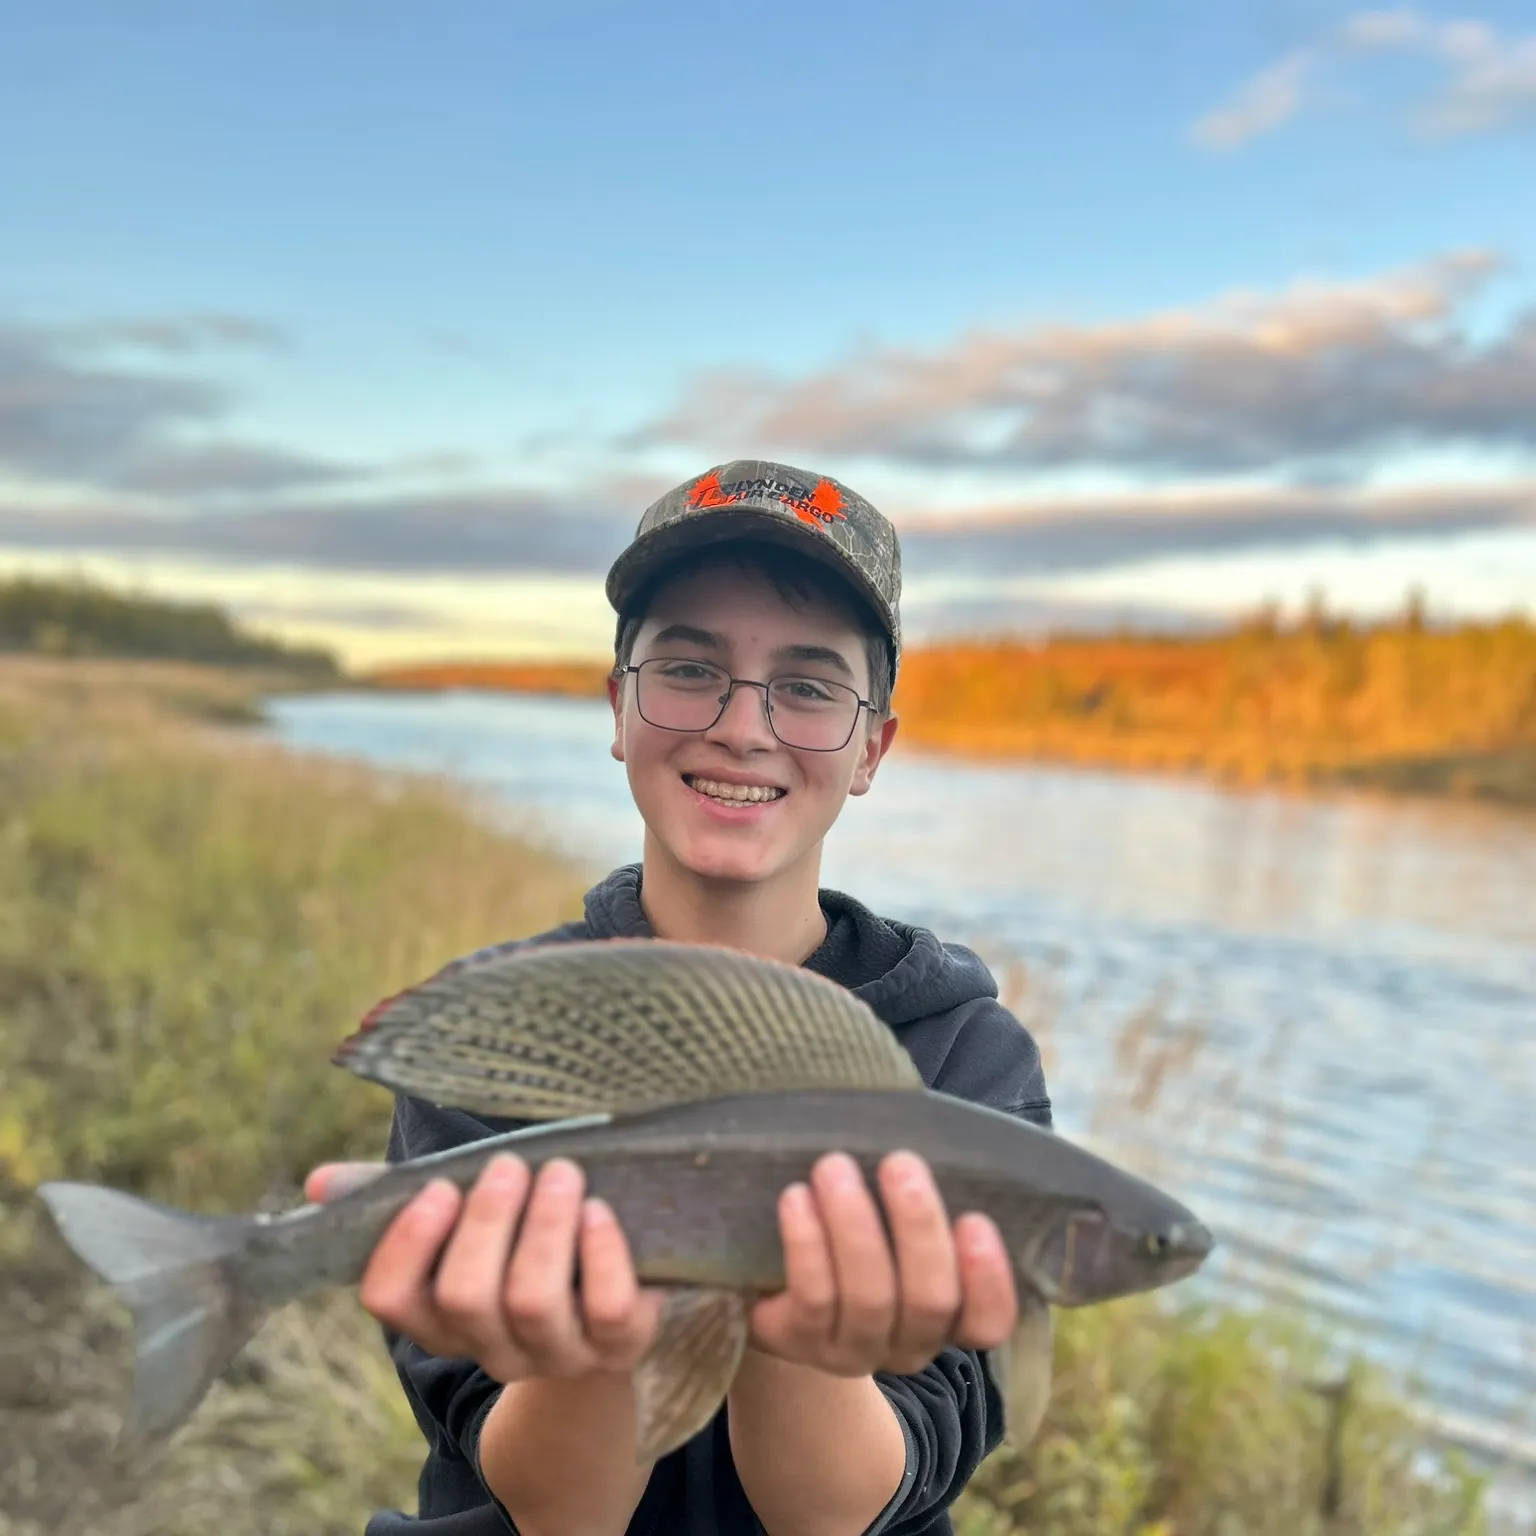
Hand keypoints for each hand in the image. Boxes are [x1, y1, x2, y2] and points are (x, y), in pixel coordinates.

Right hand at [305, 1155, 663, 1383]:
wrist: (609, 1305)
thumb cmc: (520, 1242)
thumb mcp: (465, 1220)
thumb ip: (395, 1197)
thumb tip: (320, 1182)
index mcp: (439, 1317)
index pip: (390, 1299)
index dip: (407, 1243)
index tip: (437, 1187)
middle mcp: (491, 1348)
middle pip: (465, 1296)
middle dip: (487, 1220)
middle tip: (509, 1164)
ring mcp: (556, 1354)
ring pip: (532, 1302)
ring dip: (543, 1226)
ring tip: (561, 1172)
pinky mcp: (621, 1347)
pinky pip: (610, 1312)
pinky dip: (602, 1255)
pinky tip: (600, 1211)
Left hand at [748, 1151, 1016, 1377]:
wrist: (776, 1281)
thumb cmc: (858, 1232)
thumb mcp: (895, 1220)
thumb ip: (919, 1196)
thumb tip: (929, 1134)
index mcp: (947, 1318)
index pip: (989, 1321)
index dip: (989, 1281)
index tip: (975, 1219)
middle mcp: (907, 1344)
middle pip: (930, 1301)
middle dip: (918, 1228)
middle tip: (900, 1162)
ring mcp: (852, 1351)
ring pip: (868, 1298)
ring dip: (854, 1226)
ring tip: (834, 1166)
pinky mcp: (798, 1343)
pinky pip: (810, 1299)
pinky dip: (807, 1244)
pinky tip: (796, 1197)